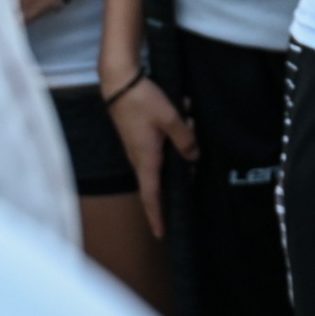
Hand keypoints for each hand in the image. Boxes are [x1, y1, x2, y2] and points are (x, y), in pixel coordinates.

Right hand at [105, 74, 198, 239]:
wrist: (120, 82)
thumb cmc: (142, 101)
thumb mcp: (171, 119)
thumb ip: (185, 139)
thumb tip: (194, 158)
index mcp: (146, 159)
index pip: (152, 196)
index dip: (157, 216)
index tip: (161, 233)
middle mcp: (139, 158)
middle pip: (159, 182)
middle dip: (175, 185)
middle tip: (188, 188)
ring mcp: (138, 147)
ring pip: (163, 159)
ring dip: (179, 148)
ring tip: (189, 124)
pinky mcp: (139, 135)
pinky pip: (160, 145)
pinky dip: (173, 136)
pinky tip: (184, 115)